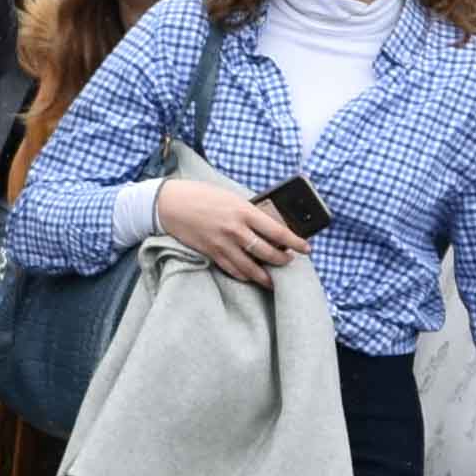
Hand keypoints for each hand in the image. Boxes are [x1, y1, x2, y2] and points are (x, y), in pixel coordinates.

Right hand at [154, 176, 303, 288]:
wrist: (169, 203)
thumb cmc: (200, 195)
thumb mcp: (230, 197)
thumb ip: (248, 211)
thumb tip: (267, 225)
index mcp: (244, 211)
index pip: (278, 231)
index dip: (295, 242)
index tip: (306, 248)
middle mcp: (235, 229)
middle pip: (267, 252)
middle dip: (282, 260)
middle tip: (289, 262)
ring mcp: (222, 244)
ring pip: (250, 267)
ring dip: (265, 276)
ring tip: (273, 280)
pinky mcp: (210, 253)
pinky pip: (232, 269)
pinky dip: (243, 275)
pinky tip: (250, 276)